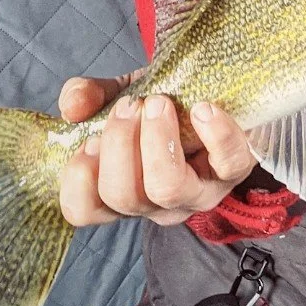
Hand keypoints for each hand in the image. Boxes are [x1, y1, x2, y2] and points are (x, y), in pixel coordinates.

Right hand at [57, 71, 256, 226]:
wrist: (218, 94)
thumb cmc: (163, 106)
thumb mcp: (121, 95)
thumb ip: (91, 96)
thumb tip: (71, 107)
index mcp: (121, 189)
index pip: (84, 211)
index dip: (79, 180)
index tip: (88, 141)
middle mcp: (156, 203)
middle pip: (124, 198)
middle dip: (119, 145)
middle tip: (129, 106)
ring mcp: (197, 193)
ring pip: (168, 189)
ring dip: (157, 141)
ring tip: (158, 103)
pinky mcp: (234, 173)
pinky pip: (228, 164)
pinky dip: (216, 135)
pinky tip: (203, 109)